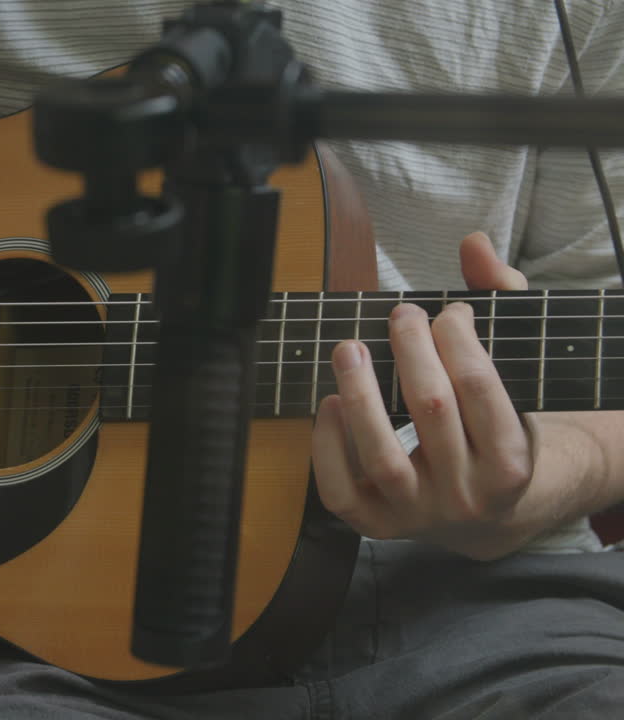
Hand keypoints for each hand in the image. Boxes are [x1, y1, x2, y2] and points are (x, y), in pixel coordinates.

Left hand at [312, 232, 541, 558]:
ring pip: (382, 456)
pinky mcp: (374, 524)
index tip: (447, 312)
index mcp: (511, 462)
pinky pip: (340, 489)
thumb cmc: (491, 423)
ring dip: (360, 394)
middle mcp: (467, 495)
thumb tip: (473, 243)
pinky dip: (327, 445)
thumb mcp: (512, 368)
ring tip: (348, 349)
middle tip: (399, 315)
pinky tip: (326, 401)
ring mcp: (417, 514)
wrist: (483, 511)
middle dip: (411, 352)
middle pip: (431, 413)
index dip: (458, 342)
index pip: (481, 391)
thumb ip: (499, 301)